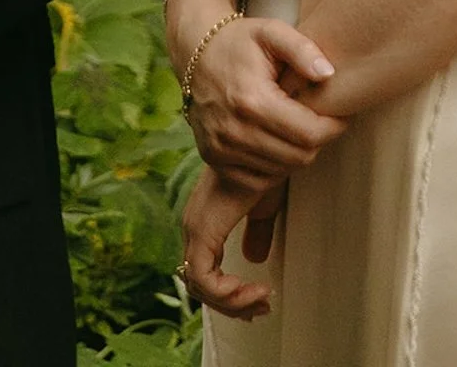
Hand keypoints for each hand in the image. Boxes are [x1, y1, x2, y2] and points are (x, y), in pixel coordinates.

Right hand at [180, 17, 341, 188]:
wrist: (195, 53)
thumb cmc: (239, 41)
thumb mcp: (270, 32)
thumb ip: (302, 49)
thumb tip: (328, 74)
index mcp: (252, 101)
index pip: (309, 134)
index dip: (334, 126)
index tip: (341, 114)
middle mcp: (234, 131)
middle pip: (299, 157)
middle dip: (317, 140)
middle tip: (319, 119)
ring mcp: (221, 149)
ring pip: (282, 170)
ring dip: (296, 152)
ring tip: (296, 125)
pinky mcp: (213, 160)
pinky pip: (258, 180)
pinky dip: (274, 165)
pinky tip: (275, 138)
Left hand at [180, 170, 277, 320]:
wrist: (263, 149)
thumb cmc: (263, 170)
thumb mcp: (263, 208)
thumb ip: (258, 233)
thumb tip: (254, 258)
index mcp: (204, 225)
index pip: (205, 275)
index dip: (230, 295)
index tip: (261, 297)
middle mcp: (193, 228)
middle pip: (200, 288)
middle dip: (234, 305)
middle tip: (262, 307)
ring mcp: (194, 230)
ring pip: (200, 288)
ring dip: (233, 302)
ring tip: (262, 297)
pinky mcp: (201, 231)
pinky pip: (204, 280)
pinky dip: (227, 293)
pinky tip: (252, 288)